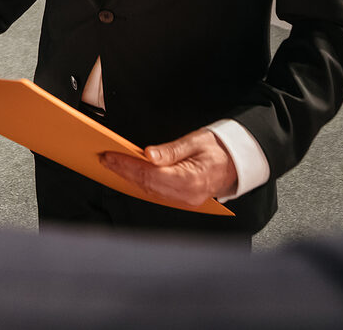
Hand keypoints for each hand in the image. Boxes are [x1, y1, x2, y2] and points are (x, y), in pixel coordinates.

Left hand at [98, 127, 237, 206]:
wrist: (237, 162)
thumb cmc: (219, 149)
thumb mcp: (196, 141)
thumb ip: (171, 150)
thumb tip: (148, 154)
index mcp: (191, 179)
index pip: (149, 174)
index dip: (127, 165)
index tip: (110, 156)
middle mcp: (187, 195)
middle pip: (146, 185)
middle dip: (123, 171)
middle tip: (105, 159)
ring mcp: (186, 201)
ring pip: (150, 191)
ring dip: (130, 178)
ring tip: (113, 164)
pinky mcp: (183, 201)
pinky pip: (157, 193)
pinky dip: (141, 183)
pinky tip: (130, 174)